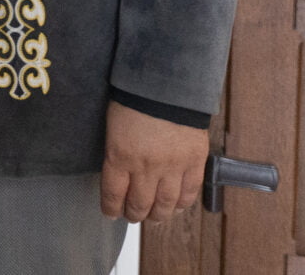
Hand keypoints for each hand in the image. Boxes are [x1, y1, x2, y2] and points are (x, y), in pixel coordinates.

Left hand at [100, 102, 208, 222]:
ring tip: (154, 217)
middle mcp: (146, 167)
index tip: (110, 213)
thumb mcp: (113, 126)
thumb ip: (116, 152)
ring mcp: (172, 167)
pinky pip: (189, 192)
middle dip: (134, 214)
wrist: (167, 85)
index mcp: (120, 156)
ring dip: (158, 215)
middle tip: (132, 216)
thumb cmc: (134, 99)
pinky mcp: (194, 162)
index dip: (111, 208)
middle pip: (139, 204)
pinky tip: (176, 207)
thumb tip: (117, 172)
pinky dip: (182, 204)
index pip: (113, 194)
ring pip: (165, 204)